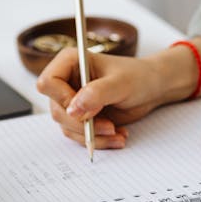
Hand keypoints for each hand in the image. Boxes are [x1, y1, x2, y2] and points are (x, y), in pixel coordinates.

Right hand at [36, 47, 188, 149]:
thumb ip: (96, 93)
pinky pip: (79, 135)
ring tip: (117, 132)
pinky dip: (98, 139)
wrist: (152, 88)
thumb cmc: (138, 77)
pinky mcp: (82, 117)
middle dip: (83, 124)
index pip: (48, 82)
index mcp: (70, 62)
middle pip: (57, 110)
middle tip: (108, 127)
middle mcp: (67, 81)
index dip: (62, 99)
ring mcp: (73, 101)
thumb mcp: (120, 83)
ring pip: (67, 127)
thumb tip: (73, 109)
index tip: (84, 109)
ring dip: (92, 135)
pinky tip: (117, 135)